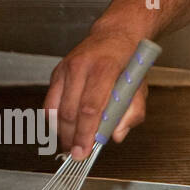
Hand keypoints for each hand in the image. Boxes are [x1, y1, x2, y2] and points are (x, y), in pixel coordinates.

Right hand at [44, 26, 147, 157]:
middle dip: (72, 137)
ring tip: (70, 145)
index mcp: (105, 67)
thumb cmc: (129, 62)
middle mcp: (81, 66)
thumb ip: (134, 112)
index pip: (90, 107)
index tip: (84, 151)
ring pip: (54, 109)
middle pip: (69, 110)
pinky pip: (49, 102)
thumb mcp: (141, 86)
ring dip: (61, 132)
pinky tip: (63, 130)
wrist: (115, 35)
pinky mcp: (56, 72)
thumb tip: (117, 135)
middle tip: (77, 153)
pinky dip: (53, 120)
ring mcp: (65, 68)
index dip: (86, 132)